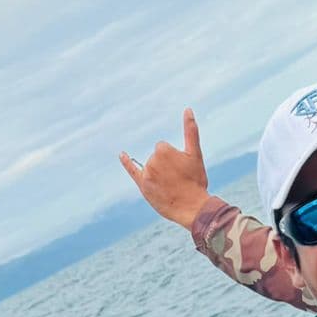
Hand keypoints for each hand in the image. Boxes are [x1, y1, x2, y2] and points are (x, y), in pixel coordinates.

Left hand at [119, 108, 209, 228]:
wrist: (192, 207)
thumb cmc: (195, 180)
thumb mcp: (195, 153)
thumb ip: (191, 130)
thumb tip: (187, 108)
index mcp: (162, 149)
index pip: (164, 149)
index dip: (175, 159)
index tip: (181, 169)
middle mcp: (151, 160)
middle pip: (158, 158)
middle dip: (167, 166)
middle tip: (178, 179)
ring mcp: (146, 174)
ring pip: (152, 167)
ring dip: (160, 174)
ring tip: (171, 186)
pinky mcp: (143, 186)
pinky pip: (132, 170)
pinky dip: (127, 162)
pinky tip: (122, 154)